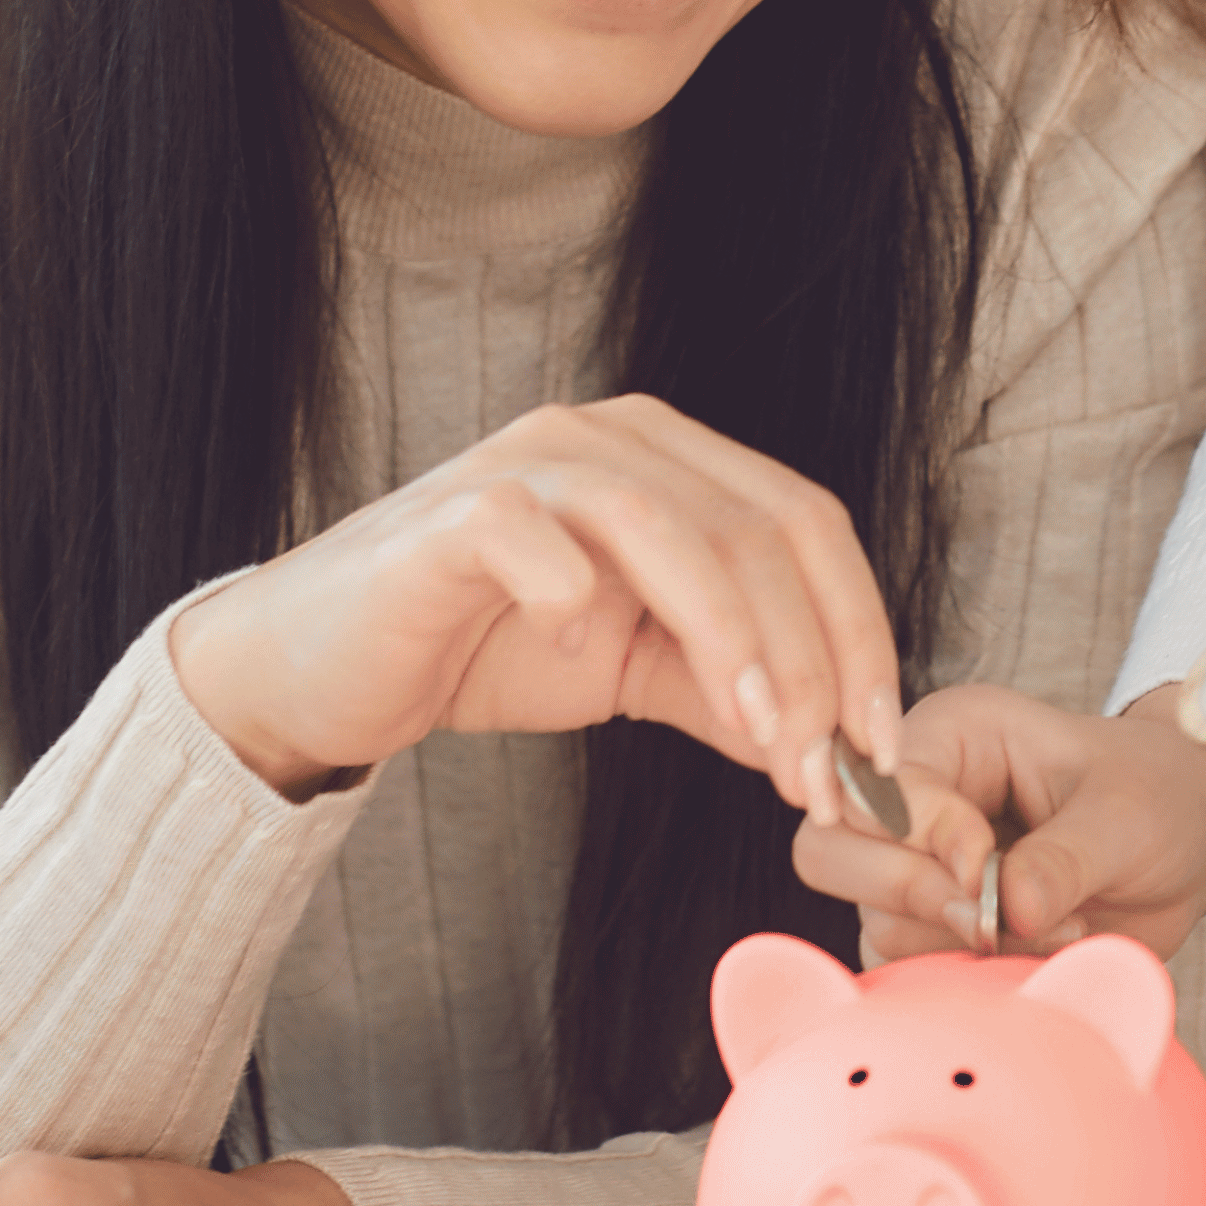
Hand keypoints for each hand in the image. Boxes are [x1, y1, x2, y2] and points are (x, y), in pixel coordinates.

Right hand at [163, 394, 898, 805]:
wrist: (326, 670)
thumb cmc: (479, 649)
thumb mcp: (633, 668)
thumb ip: (729, 690)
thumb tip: (834, 748)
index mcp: (667, 461)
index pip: (804, 522)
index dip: (858, 629)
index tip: (880, 742)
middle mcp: (607, 438)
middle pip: (755, 525)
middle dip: (812, 656)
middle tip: (827, 766)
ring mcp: (527, 465)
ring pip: (668, 525)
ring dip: (733, 638)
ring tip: (763, 737)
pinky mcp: (451, 516)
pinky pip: (530, 533)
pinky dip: (572, 590)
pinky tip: (581, 654)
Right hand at [788, 681, 1205, 963]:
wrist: (1190, 844)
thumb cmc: (1160, 798)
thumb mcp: (1128, 815)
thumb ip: (1065, 858)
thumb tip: (1005, 909)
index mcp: (949, 737)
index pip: (875, 786)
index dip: (923, 836)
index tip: (988, 866)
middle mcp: (914, 798)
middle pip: (829, 849)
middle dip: (908, 891)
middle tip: (992, 917)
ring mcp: (916, 868)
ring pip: (869, 917)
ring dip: (955, 941)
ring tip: (1053, 931)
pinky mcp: (934, 930)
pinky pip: (906, 966)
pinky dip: (962, 975)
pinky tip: (1030, 957)